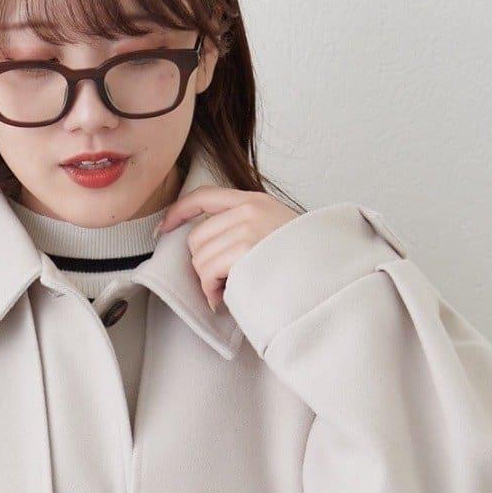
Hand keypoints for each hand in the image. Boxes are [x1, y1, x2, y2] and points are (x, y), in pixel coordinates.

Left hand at [157, 185, 300, 310]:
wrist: (329, 274)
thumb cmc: (302, 262)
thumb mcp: (275, 230)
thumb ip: (244, 228)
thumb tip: (204, 245)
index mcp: (255, 201)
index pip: (205, 195)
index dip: (179, 212)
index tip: (163, 228)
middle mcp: (249, 209)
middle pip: (196, 236)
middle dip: (202, 265)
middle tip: (221, 283)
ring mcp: (247, 228)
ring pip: (199, 257)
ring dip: (209, 282)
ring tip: (229, 291)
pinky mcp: (245, 250)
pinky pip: (207, 272)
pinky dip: (211, 290)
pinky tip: (227, 297)